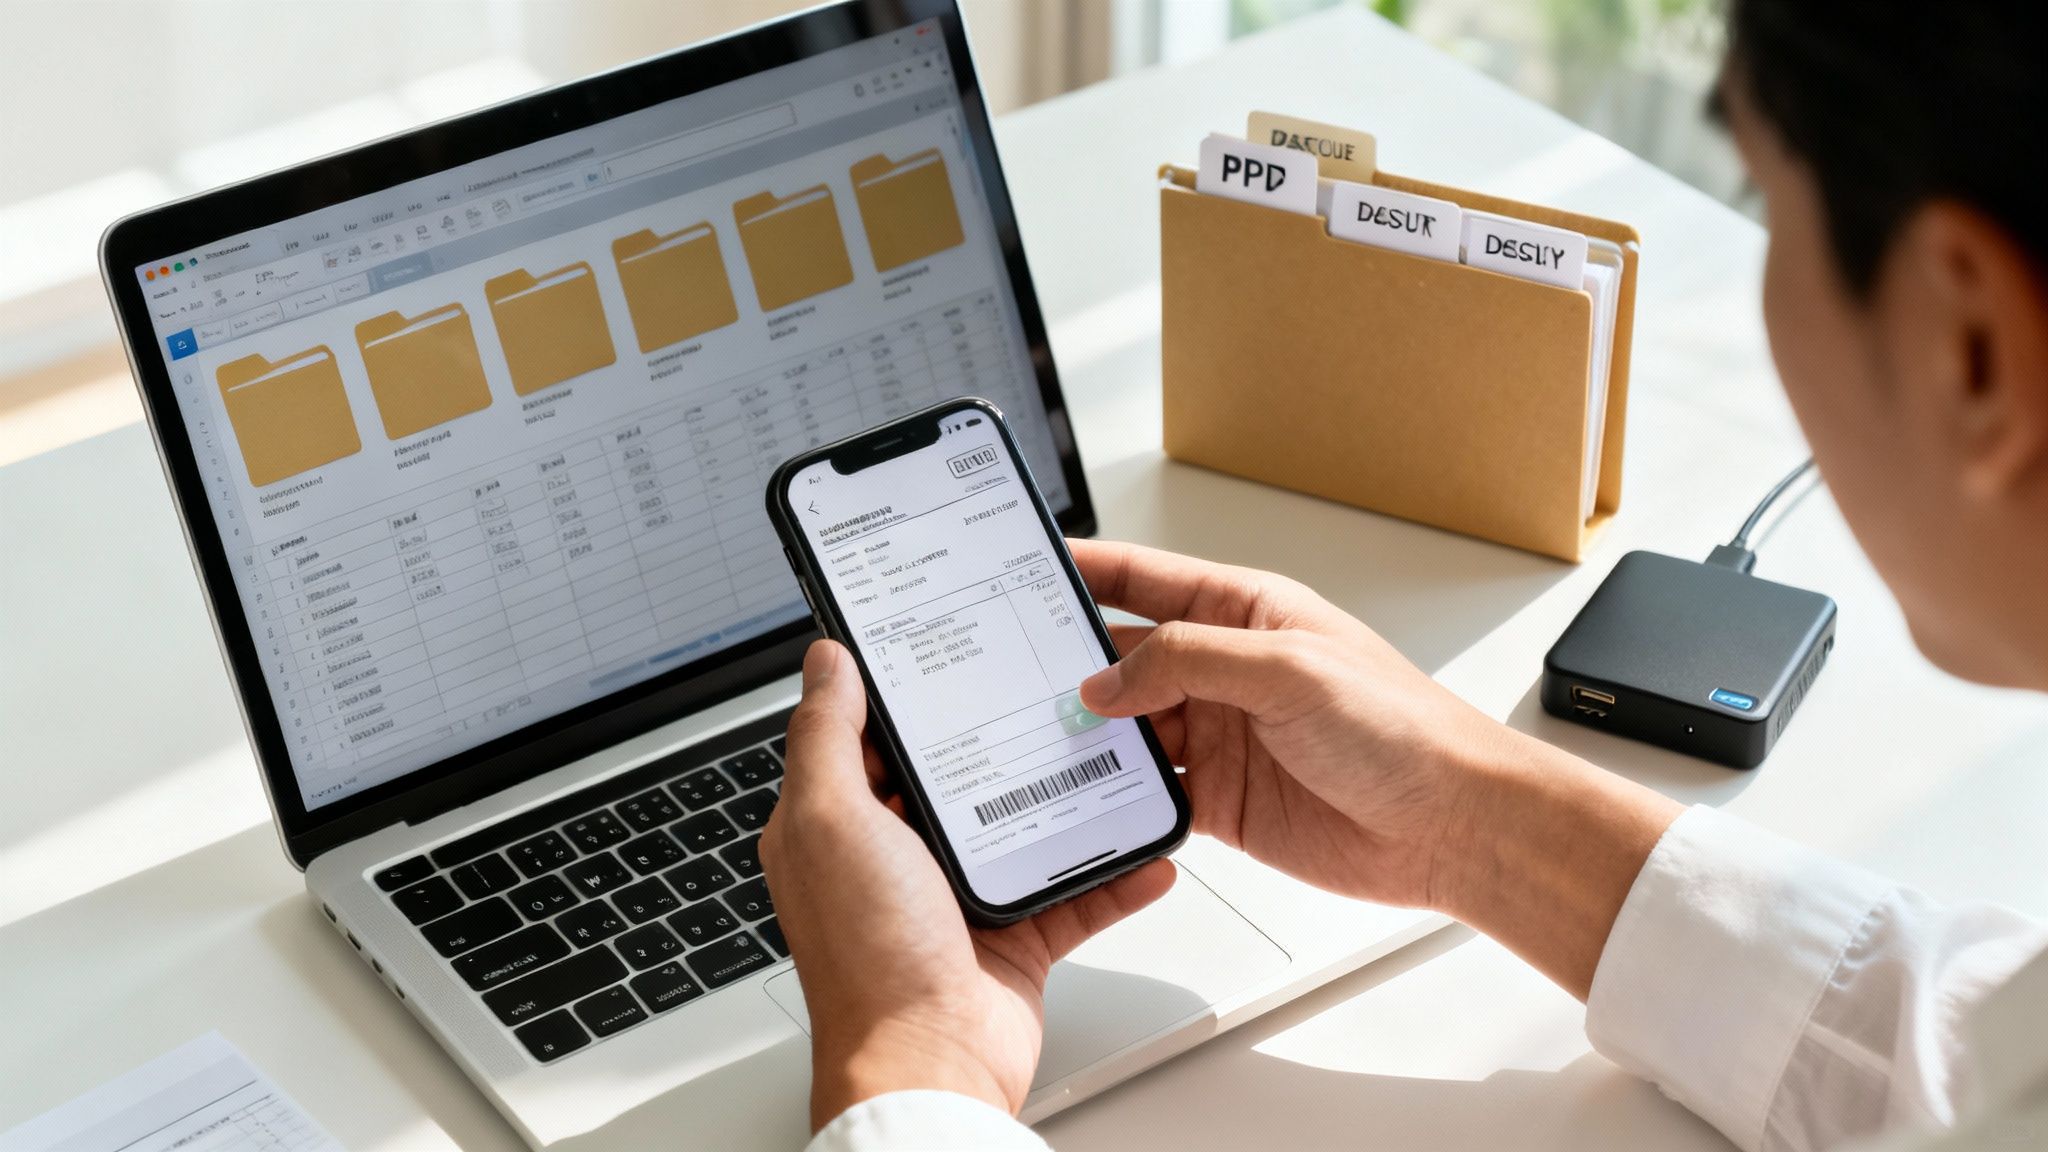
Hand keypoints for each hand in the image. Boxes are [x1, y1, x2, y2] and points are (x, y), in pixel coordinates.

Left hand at [761, 639, 1176, 1130]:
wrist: (931, 1064)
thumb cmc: (869, 956)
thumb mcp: (830, 822)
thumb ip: (826, 737)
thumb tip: (825, 662)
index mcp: (841, 824)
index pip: (871, 737)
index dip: (906, 692)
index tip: (952, 649)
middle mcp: (897, 858)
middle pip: (959, 775)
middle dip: (1005, 735)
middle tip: (1052, 687)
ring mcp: (958, 899)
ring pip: (1024, 828)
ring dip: (1071, 799)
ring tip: (1111, 755)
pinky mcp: (1014, 938)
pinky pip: (1074, 894)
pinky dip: (1113, 876)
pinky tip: (1143, 850)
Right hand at [1070, 539, 1679, 996]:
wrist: (1454, 824)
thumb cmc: (1404, 729)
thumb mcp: (1287, 670)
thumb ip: (1189, 662)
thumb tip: (1108, 679)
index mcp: (1248, 612)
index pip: (1146, 580)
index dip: (1086, 571)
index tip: (1026, 568)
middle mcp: (1229, 669)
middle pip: (1126, 655)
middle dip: (1070, 659)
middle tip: (1006, 666)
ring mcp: (1223, 735)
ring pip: (1130, 726)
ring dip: (1088, 731)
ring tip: (1032, 731)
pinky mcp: (1223, 799)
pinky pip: (1151, 790)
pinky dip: (1115, 793)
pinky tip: (1083, 792)